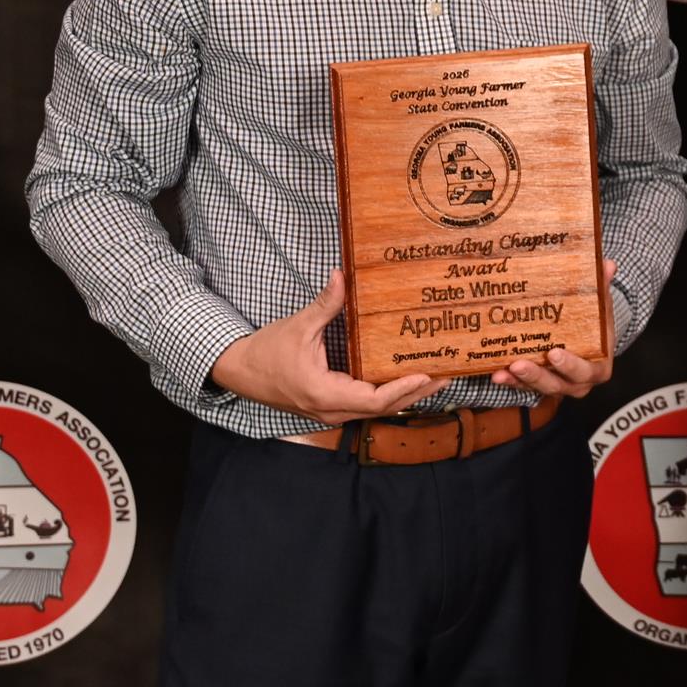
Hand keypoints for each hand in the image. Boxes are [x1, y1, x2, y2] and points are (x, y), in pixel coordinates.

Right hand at [210, 266, 436, 425]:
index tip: (426, 374)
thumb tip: (342, 275)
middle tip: (447, 375)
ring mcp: (331, 412)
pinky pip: (365, 406)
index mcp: (324, 393)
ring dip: (405, 396)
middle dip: (415, 393)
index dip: (403, 388)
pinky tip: (406, 381)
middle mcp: (331, 409)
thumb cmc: (267, 351)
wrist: (239, 372)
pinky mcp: (331, 407)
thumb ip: (325, 304)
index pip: (374, 400)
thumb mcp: (298, 326)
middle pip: (383, 409)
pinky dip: (389, 396)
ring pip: (376, 411)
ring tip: (435, 378)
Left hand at [490, 258, 618, 396]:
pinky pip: (523, 386)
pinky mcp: (538, 384)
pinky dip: (511, 381)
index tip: (554, 353)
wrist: (590, 340)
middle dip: (537, 375)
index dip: (570, 365)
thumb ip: (603, 286)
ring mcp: (557, 385)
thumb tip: (608, 264)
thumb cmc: (595, 325)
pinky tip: (497, 373)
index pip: (585, 370)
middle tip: (519, 364)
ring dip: (519, 380)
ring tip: (502, 371)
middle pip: (557, 384)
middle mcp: (577, 382)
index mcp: (597, 367)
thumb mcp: (601, 306)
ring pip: (537, 387)